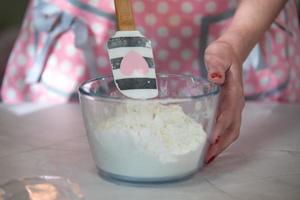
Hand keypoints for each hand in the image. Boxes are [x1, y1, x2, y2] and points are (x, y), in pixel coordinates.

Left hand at [204, 40, 244, 163]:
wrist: (230, 52)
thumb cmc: (222, 54)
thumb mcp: (218, 55)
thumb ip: (217, 66)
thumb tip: (216, 78)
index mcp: (234, 91)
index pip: (229, 113)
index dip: (221, 127)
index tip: (212, 140)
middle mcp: (236, 102)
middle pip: (232, 128)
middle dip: (220, 144)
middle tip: (206, 158)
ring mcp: (233, 107)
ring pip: (231, 131)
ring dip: (221, 146)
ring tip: (207, 158)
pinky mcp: (228, 108)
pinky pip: (227, 127)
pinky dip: (220, 139)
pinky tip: (209, 146)